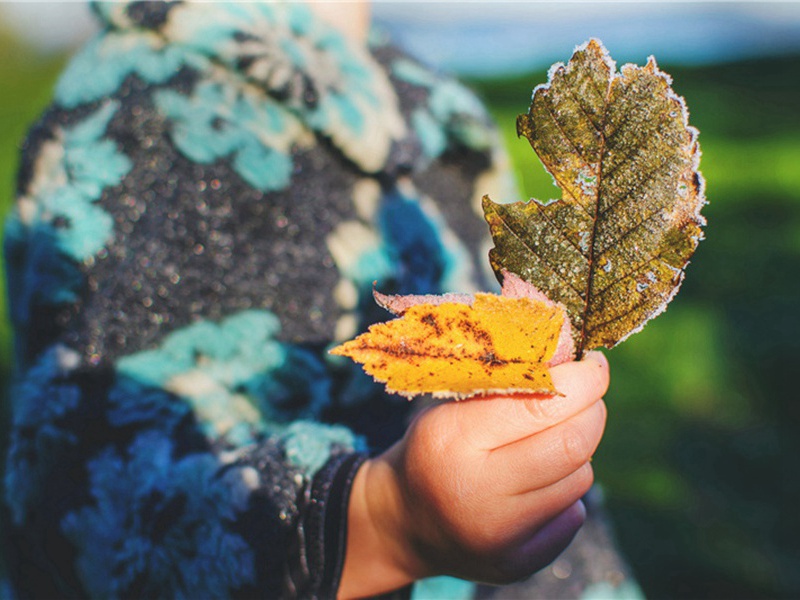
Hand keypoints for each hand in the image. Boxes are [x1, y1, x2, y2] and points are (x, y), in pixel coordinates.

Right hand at [339, 352, 608, 597]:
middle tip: (588, 394)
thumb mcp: (455, 398)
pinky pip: (573, 514)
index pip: (542, 403)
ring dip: (577, 450)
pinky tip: (537, 482)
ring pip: (580, 477)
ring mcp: (498, 535)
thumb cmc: (436, 444)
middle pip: (573, 443)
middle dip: (593, 409)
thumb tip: (570, 338)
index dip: (583, 378)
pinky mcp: (517, 563)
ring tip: (547, 441)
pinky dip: (567, 489)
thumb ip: (510, 369)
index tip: (593, 362)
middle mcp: (475, 491)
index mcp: (452, 438)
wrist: (406, 522)